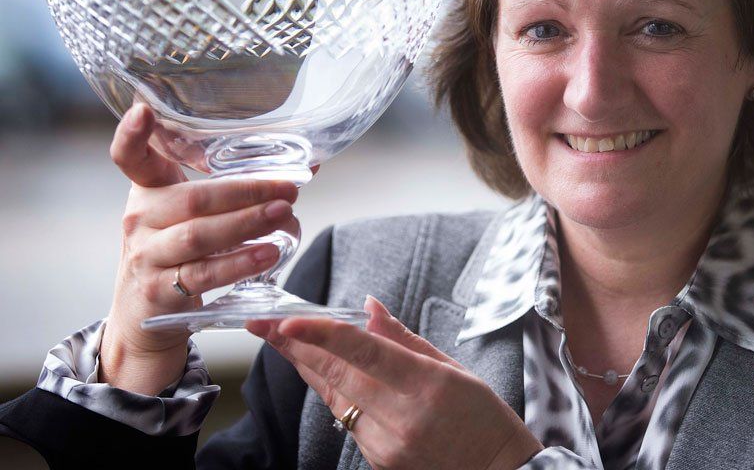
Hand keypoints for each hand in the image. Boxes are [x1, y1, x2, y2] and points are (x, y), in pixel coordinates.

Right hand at [101, 103, 300, 394]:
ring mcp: (147, 256)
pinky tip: (269, 254)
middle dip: (246, 191)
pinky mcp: (160, 291)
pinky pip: (204, 275)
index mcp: (148, 190)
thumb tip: (306, 166)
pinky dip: (239, 264)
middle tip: (288, 188)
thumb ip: (236, 188)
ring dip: (247, 224)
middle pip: (193, 199)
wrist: (143, 314)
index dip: (133, 134)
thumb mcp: (191, 214)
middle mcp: (141, 219)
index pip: (130, 157)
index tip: (144, 111)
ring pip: (199, 236)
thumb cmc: (177, 250)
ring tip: (285, 215)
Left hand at [248, 297, 543, 469]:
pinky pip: (346, 418)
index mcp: (426, 385)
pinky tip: (318, 370)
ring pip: (334, 396)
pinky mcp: (377, 460)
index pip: (364, 354)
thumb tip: (368, 309)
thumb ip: (404, 340)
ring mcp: (385, 444)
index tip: (288, 321)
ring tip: (279, 337)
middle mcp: (401, 417)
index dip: (322, 335)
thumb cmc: (483, 416)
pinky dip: (332, 390)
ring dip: (306, 365)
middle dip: (295, 345)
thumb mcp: (454, 368)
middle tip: (262, 321)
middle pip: (335, 374)